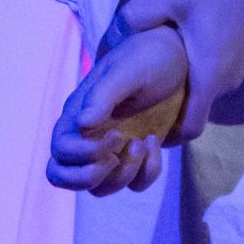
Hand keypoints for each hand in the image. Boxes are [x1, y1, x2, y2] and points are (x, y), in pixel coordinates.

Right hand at [46, 26, 190, 195]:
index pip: (60, 152)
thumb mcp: (127, 71)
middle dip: (90, 176)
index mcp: (79, 113)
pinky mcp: (138, 154)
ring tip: (142, 143)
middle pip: (64, 177)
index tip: (115, 135)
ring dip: (122, 175)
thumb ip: (103, 96)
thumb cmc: (149, 57)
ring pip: (99, 188)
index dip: (81, 155)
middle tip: (115, 156)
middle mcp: (90, 134)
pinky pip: (134, 183)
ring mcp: (114, 147)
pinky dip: (146, 173)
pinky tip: (154, 143)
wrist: (183, 56)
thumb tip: (82, 123)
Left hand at [102, 0, 243, 141]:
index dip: (165, 137)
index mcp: (208, 78)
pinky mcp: (243, 55)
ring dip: (181, 85)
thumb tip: (113, 37)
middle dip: (166, 106)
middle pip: (193, 109)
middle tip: (136, 95)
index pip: (188, 131)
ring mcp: (238, 70)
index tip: (141, 128)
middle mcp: (226, 84)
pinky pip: (215, 74)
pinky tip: (179, 48)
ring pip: (204, 90)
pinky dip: (196, 71)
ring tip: (153, 69)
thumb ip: (137, 17)